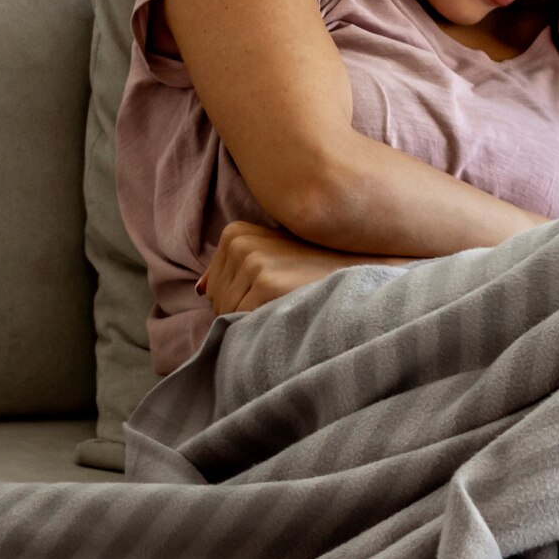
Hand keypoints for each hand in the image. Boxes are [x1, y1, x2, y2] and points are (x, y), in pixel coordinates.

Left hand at [195, 221, 356, 315]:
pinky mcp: (265, 283)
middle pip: (217, 300)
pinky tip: (286, 311)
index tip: (272, 289)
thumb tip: (200, 289)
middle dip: (243, 310)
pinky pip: (241, 321)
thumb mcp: (270, 256)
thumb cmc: (313, 270)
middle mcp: (239, 243)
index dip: (240, 299)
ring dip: (253, 319)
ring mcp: (252, 262)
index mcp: (235, 233)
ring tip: (285, 303)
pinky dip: (260, 326)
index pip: (212, 287)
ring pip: (227, 314)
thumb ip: (234, 269)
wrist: (357, 271)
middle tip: (281, 299)